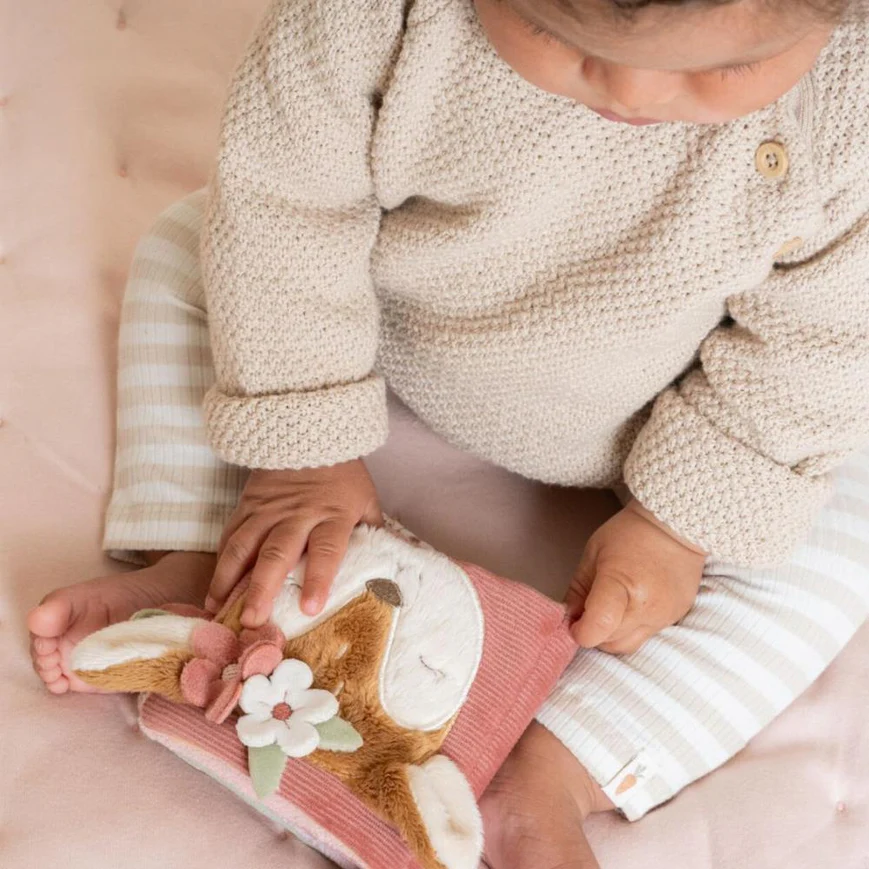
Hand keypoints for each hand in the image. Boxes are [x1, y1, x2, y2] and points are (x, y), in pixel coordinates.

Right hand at [208, 460, 381, 627]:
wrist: (310, 432)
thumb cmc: (343, 476)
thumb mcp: (365, 501)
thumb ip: (370, 535)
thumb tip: (384, 572)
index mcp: (333, 514)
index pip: (326, 550)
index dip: (318, 579)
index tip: (310, 608)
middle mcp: (297, 514)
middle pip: (277, 553)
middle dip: (262, 589)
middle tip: (251, 621)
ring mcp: (268, 509)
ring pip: (244, 546)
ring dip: (228, 580)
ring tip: (218, 610)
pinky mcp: (247, 504)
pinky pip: (231, 534)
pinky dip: (220, 561)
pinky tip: (214, 587)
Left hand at [566, 500, 705, 654]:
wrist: (675, 528)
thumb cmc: (629, 534)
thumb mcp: (593, 554)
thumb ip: (578, 590)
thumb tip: (569, 618)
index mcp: (621, 582)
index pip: (599, 625)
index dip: (581, 632)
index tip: (575, 624)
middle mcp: (646, 605)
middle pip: (610, 641)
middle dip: (594, 633)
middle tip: (588, 613)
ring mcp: (664, 615)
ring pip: (628, 645)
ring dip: (612, 635)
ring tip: (610, 610)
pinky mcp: (676, 618)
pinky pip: (645, 636)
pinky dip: (631, 628)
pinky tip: (630, 607)